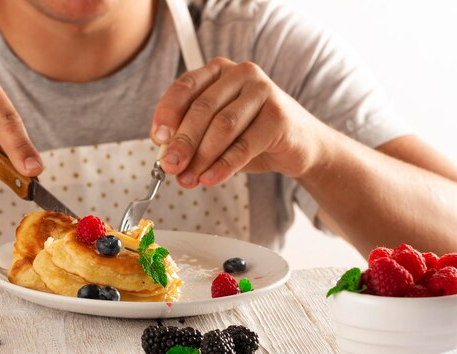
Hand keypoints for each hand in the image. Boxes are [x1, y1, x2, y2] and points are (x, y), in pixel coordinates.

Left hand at [150, 57, 325, 187]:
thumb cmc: (252, 134)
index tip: (158, 140)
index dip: (167, 114)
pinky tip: (210, 178)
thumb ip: (192, 139)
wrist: (299, 144)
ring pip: (222, 126)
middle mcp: (241, 74)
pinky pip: (245, 145)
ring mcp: (263, 91)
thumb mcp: (215, 133)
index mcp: (218, 71)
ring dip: (201, 157)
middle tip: (170, 166)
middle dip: (182, 141)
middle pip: (202, 108)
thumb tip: (167, 158)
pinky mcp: (279, 116)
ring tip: (189, 178)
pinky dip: (224, 166)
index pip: (185, 87)